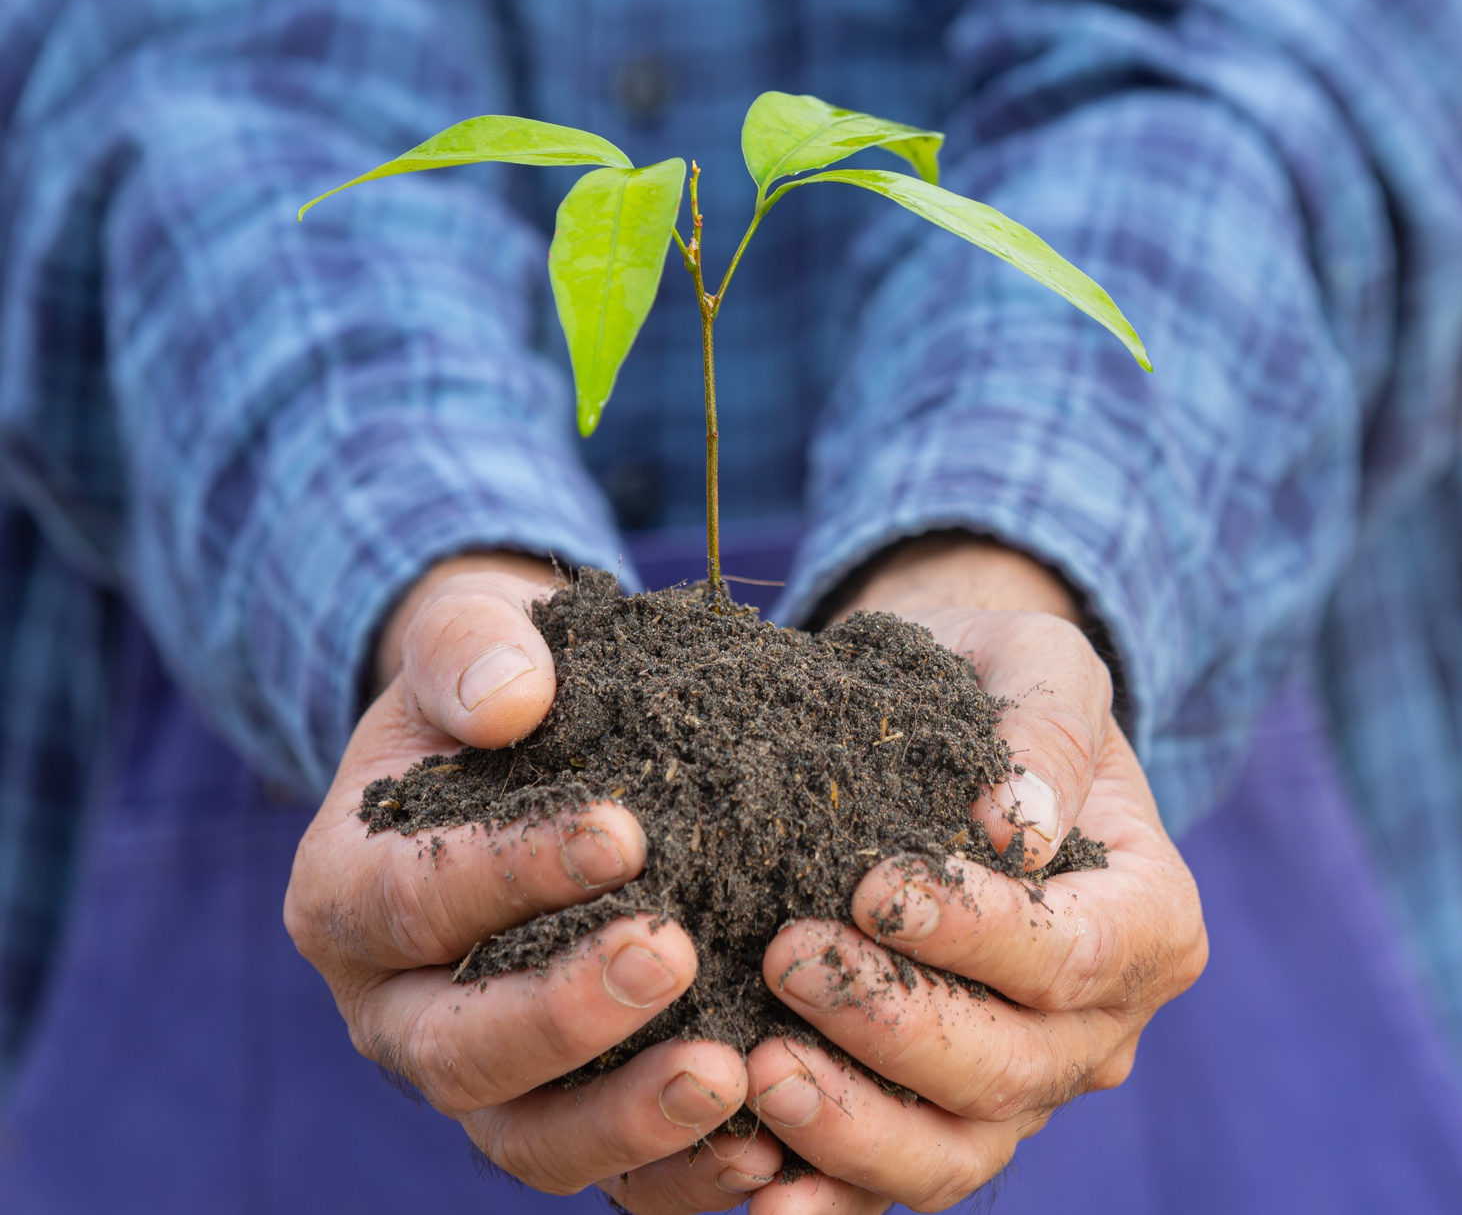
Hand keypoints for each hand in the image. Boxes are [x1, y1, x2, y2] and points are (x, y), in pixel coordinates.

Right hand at [285, 554, 782, 1210]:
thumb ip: (470, 651)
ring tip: (733, 1073)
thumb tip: (509, 697)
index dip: (510, 873)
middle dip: (563, 1015)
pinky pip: (610, 1180)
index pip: (413, 901)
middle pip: (457, 1053)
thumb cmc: (496, 698)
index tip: (623, 833)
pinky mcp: (560, 1119)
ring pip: (529, 1143)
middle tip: (672, 953)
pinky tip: (767, 1150)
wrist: (528, 752)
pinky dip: (678, 1178)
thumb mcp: (469, 645)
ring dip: (628, 1120)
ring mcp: (478, 1084)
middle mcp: (397, 1011)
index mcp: (348, 895)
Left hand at [730, 536, 1207, 1213]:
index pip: (1074, 952)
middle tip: (788, 959)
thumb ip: (1045, 725)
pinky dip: (825, 1197)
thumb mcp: (1036, 658)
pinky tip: (747, 1184)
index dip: (977, 936)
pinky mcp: (940, 1122)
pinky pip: (893, 1184)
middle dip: (897, 1024)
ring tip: (758, 1069)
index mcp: (1149, 918)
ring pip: (958, 1152)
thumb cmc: (988, 685)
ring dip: (855, 1126)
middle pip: (1016, 1067)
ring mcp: (1024, 1089)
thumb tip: (1014, 825)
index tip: (870, 886)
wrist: (932, 732)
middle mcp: (1100, 1027)